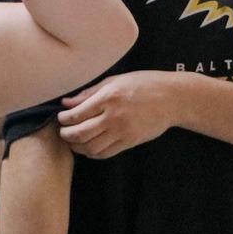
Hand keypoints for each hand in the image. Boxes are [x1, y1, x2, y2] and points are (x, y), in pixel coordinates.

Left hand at [57, 71, 188, 158]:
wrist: (171, 98)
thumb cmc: (144, 84)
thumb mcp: (115, 80)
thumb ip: (89, 92)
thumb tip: (67, 102)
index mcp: (108, 97)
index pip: (77, 114)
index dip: (64, 119)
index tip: (61, 117)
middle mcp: (114, 116)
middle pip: (80, 133)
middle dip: (66, 134)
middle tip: (62, 131)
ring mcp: (122, 131)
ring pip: (91, 147)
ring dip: (77, 146)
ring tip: (73, 141)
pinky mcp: (130, 142)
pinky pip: (106, 153)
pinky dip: (92, 153)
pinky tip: (88, 147)